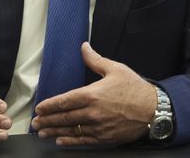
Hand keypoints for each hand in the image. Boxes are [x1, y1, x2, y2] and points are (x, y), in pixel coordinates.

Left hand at [31, 42, 155, 145]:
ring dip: (54, 131)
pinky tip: (61, 141)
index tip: (39, 108)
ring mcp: (98, 127)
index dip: (50, 105)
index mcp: (93, 95)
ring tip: (43, 132)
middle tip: (36, 123)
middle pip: (64, 117)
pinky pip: (83, 141)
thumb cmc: (135, 89)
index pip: (65, 101)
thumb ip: (95, 60)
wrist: (154, 110)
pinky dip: (70, 142)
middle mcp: (93, 112)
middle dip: (47, 120)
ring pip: (71, 130)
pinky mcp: (105, 137)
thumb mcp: (115, 69)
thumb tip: (84, 47)